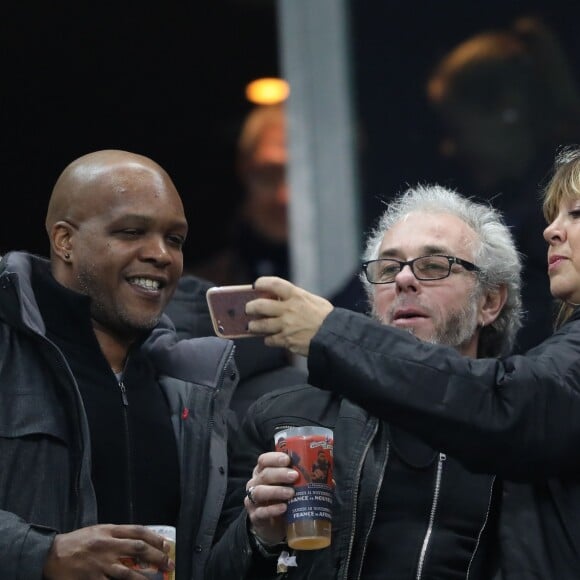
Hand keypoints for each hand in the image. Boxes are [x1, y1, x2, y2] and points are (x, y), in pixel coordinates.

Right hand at [42, 524, 173, 579]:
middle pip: (138, 549)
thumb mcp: (98, 531)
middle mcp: (107, 546)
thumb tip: (139, 540)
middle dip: (157, 556)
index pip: (138, 531)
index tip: (166, 545)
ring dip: (146, 577)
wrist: (52, 555)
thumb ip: (117, 534)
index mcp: (109, 531)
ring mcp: (101, 564)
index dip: (155, 538)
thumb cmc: (77, 542)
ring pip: (129, 572)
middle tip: (168, 563)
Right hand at [244, 452, 298, 544]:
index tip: (288, 460)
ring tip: (291, 493)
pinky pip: (261, 512)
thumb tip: (326, 475)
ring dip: (276, 491)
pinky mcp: (255, 516)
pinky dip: (272, 509)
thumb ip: (300, 477)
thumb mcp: (289, 485)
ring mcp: (253, 500)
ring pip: (260, 492)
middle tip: (295, 476)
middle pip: (264, 475)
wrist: (274, 525)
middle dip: (280, 474)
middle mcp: (256, 483)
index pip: (264, 460)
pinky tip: (284, 508)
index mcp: (263, 471)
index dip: (274, 458)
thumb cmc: (283, 498)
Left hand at [246, 276, 333, 355]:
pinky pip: (269, 340)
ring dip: (253, 326)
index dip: (261, 283)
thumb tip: (280, 300)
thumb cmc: (327, 318)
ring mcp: (286, 326)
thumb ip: (296, 299)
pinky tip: (271, 338)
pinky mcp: (286, 341)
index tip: (256, 285)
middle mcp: (288, 309)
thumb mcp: (313, 301)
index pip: (273, 284)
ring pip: (260, 325)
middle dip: (250, 307)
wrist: (336, 337)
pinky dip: (268, 339)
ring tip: (252, 326)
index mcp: (296, 296)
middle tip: (248, 309)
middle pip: (260, 305)